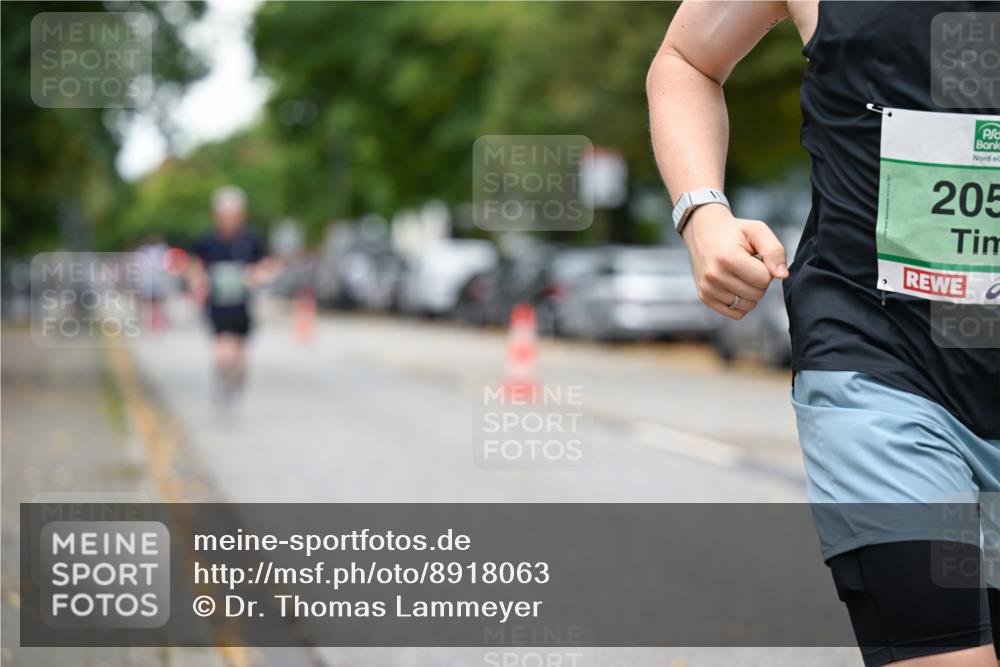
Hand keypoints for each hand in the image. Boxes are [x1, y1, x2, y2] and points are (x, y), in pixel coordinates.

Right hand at [681, 204, 787, 319]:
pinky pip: (735, 313)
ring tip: (740, 275)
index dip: (766, 269)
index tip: (756, 259)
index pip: (764, 279)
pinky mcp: (705, 298)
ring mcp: (708, 289)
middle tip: (748, 266)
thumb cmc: (734, 231)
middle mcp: (714, 275)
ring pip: (747, 305)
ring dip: (750, 293)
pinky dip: (740, 303)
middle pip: (757, 294)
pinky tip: (735, 286)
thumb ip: (775, 251)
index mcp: (728, 257)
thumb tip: (782, 275)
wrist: (703, 232)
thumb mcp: (757, 230)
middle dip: (759, 281)